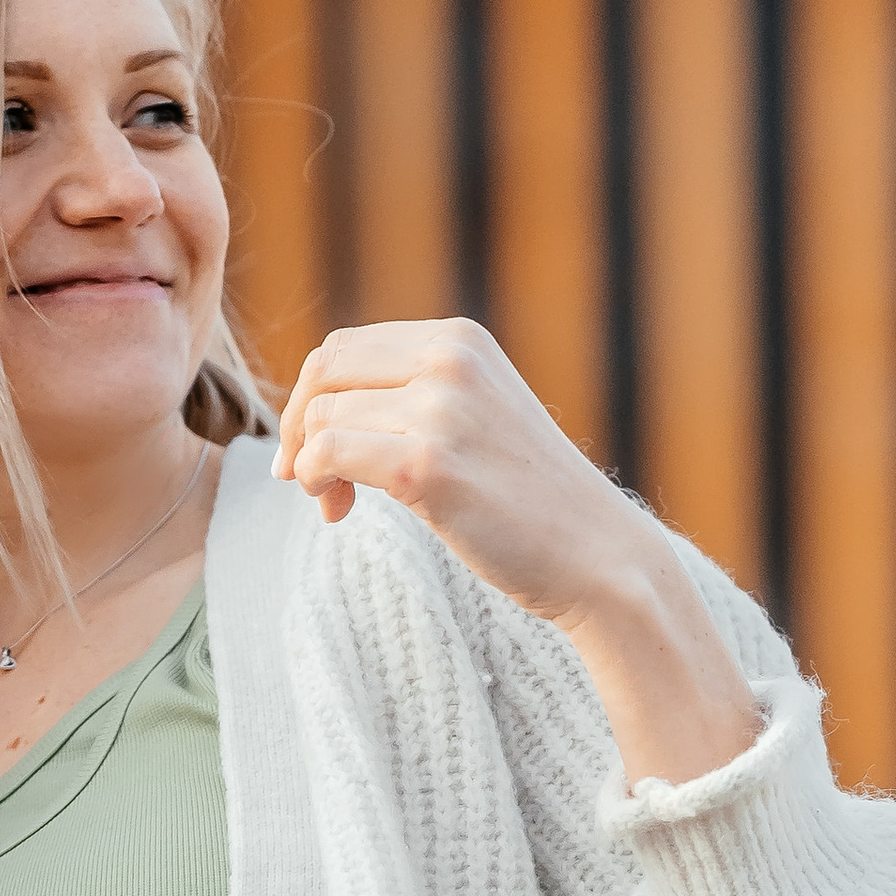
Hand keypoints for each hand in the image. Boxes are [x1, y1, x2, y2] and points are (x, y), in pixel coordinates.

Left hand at [274, 317, 762, 784]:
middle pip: (323, 372)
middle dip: (299, 426)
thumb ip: (414, 396)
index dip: (313, 398)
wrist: (597, 555)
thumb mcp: (475, 417)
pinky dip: (314, 481)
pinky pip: (328, 453)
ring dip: (308, 466)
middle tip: (309, 482)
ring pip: (322, 416)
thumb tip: (318, 406)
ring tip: (337, 507)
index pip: (345, 347)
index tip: (313, 451)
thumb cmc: (528, 500)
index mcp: (460, 339)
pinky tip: (337, 512)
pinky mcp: (429, 466)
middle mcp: (451, 360)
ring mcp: (442, 410)